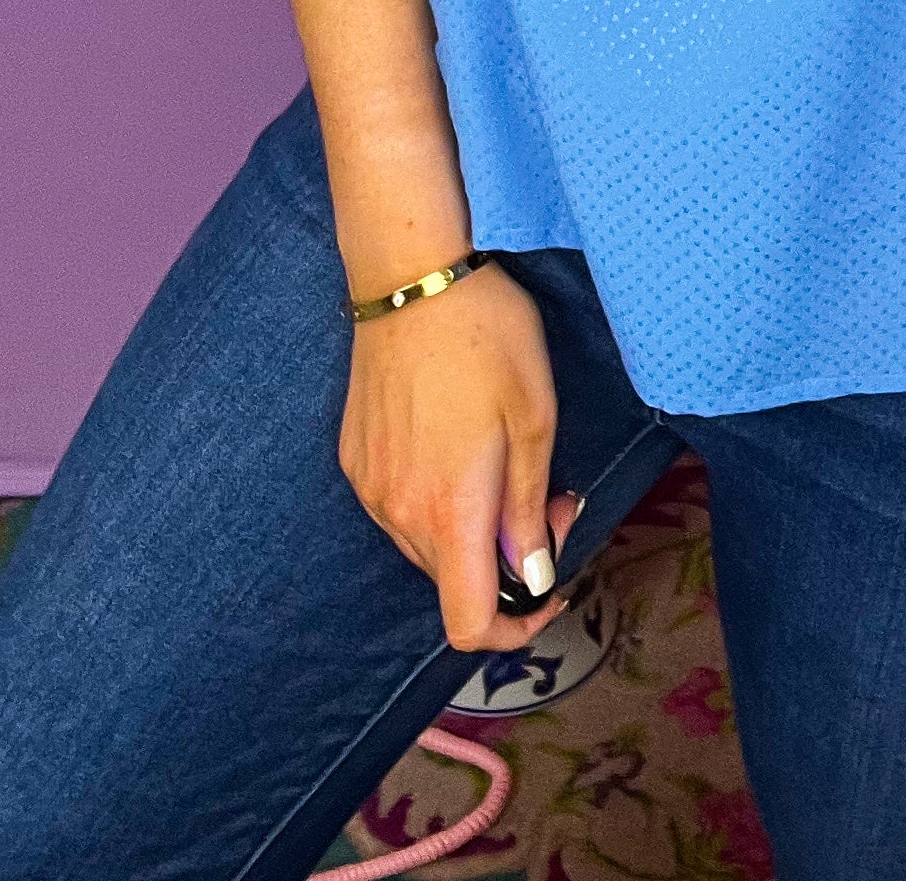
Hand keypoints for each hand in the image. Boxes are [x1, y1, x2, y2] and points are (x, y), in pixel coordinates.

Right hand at [337, 258, 584, 650]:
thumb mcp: (535, 415)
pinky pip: (401, 509)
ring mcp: (369, 488)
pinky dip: (438, 500)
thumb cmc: (487, 336)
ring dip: (473, 529)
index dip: (514, 629)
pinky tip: (461, 444)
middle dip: (509, 560)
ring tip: (509, 463)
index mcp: (449, 511)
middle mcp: (397, 514)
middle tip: (552, 498)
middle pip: (453, 582)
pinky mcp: (353, 460)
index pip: (468, 624)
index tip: (550, 589)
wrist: (410, 275)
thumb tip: (534, 573)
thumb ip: (531, 507)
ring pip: (427, 546)